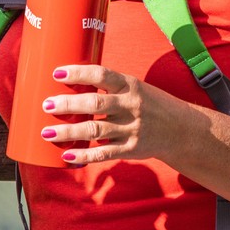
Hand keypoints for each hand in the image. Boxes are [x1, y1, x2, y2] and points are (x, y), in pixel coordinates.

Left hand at [40, 64, 187, 166]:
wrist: (182, 130)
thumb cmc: (151, 105)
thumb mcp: (135, 88)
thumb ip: (109, 88)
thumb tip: (70, 89)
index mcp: (130, 85)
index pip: (101, 75)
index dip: (78, 73)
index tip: (56, 73)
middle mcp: (130, 106)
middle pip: (95, 104)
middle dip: (68, 104)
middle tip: (47, 104)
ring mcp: (131, 129)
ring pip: (95, 131)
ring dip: (69, 132)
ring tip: (47, 132)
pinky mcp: (131, 149)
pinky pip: (103, 154)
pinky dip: (84, 156)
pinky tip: (67, 156)